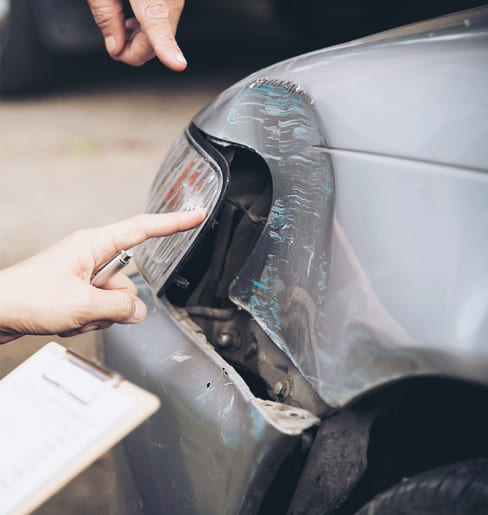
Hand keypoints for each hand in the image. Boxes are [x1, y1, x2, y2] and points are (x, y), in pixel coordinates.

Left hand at [0, 210, 205, 343]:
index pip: (143, 229)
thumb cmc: (27, 296)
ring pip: (115, 301)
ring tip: (71, 316)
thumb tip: (139, 311)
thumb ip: (120, 308)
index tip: (196, 215)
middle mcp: (91, 257)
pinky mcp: (77, 293)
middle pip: (129, 282)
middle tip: (91, 310)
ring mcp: (84, 277)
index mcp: (94, 245)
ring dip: (99, 316)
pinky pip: (99, 310)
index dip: (174, 223)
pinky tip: (64, 320)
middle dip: (116, 304)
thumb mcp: (82, 304)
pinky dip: (87, 321)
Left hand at [87, 0, 185, 68]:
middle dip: (134, 49)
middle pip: (158, 38)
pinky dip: (149, 27)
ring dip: (142, 39)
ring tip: (120, 23)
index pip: (157, 24)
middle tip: (113, 43)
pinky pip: (166, 20)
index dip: (167, 48)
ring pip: (164, 32)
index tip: (177, 64)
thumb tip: (115, 47)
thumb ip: (105, 16)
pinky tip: (134, 17)